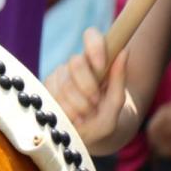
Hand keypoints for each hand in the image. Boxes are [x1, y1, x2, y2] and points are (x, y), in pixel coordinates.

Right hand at [44, 27, 128, 145]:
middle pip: (76, 62)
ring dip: (77, 102)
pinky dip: (64, 108)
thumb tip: (125, 51)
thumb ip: (120, 79)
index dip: (95, 47)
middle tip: (95, 101)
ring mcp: (59, 74)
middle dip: (86, 85)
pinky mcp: (46, 86)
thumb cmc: (107, 116)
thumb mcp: (117, 102)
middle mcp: (77, 64)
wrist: (90, 134)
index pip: (91, 36)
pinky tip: (72, 117)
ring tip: (85, 114)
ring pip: (64, 82)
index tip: (101, 66)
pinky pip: (51, 93)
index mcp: (96, 60)